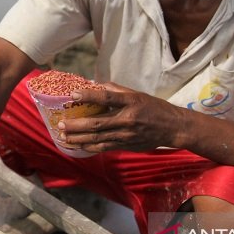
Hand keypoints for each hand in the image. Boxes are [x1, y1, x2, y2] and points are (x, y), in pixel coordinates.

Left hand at [56, 82, 185, 152]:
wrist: (172, 128)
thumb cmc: (153, 107)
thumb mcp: (137, 94)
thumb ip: (116, 90)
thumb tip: (94, 85)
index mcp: (131, 102)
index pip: (107, 98)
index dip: (89, 96)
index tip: (73, 94)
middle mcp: (127, 119)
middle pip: (98, 123)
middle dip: (77, 125)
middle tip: (61, 124)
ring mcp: (126, 135)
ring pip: (99, 138)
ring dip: (79, 138)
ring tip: (64, 137)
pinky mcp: (127, 145)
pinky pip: (105, 147)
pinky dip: (91, 147)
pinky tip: (79, 146)